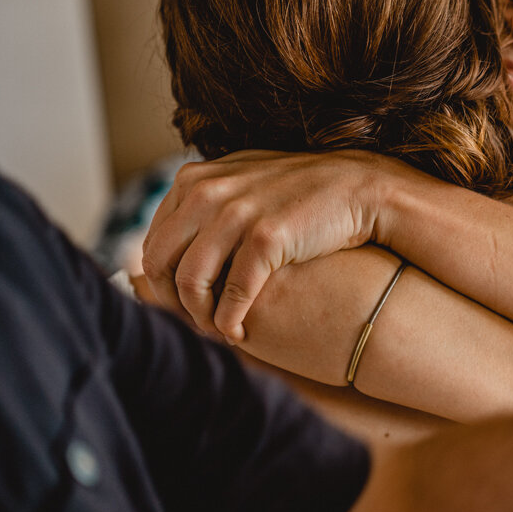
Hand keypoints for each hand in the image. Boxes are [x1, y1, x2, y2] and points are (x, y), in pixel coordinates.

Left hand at [141, 149, 388, 341]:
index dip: (161, 283)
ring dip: (199, 317)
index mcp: (194, 179)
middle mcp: (207, 192)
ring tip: (217, 331)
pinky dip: (230, 321)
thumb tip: (169, 240)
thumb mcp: (242, 181)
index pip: (153, 242)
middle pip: (161, 263)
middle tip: (194, 324)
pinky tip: (239, 332)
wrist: (359, 188)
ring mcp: (236, 214)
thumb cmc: (300, 193)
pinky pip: (233, 293)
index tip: (181, 305)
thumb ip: (204, 203)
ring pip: (191, 283)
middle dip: (173, 303)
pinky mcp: (267, 238)